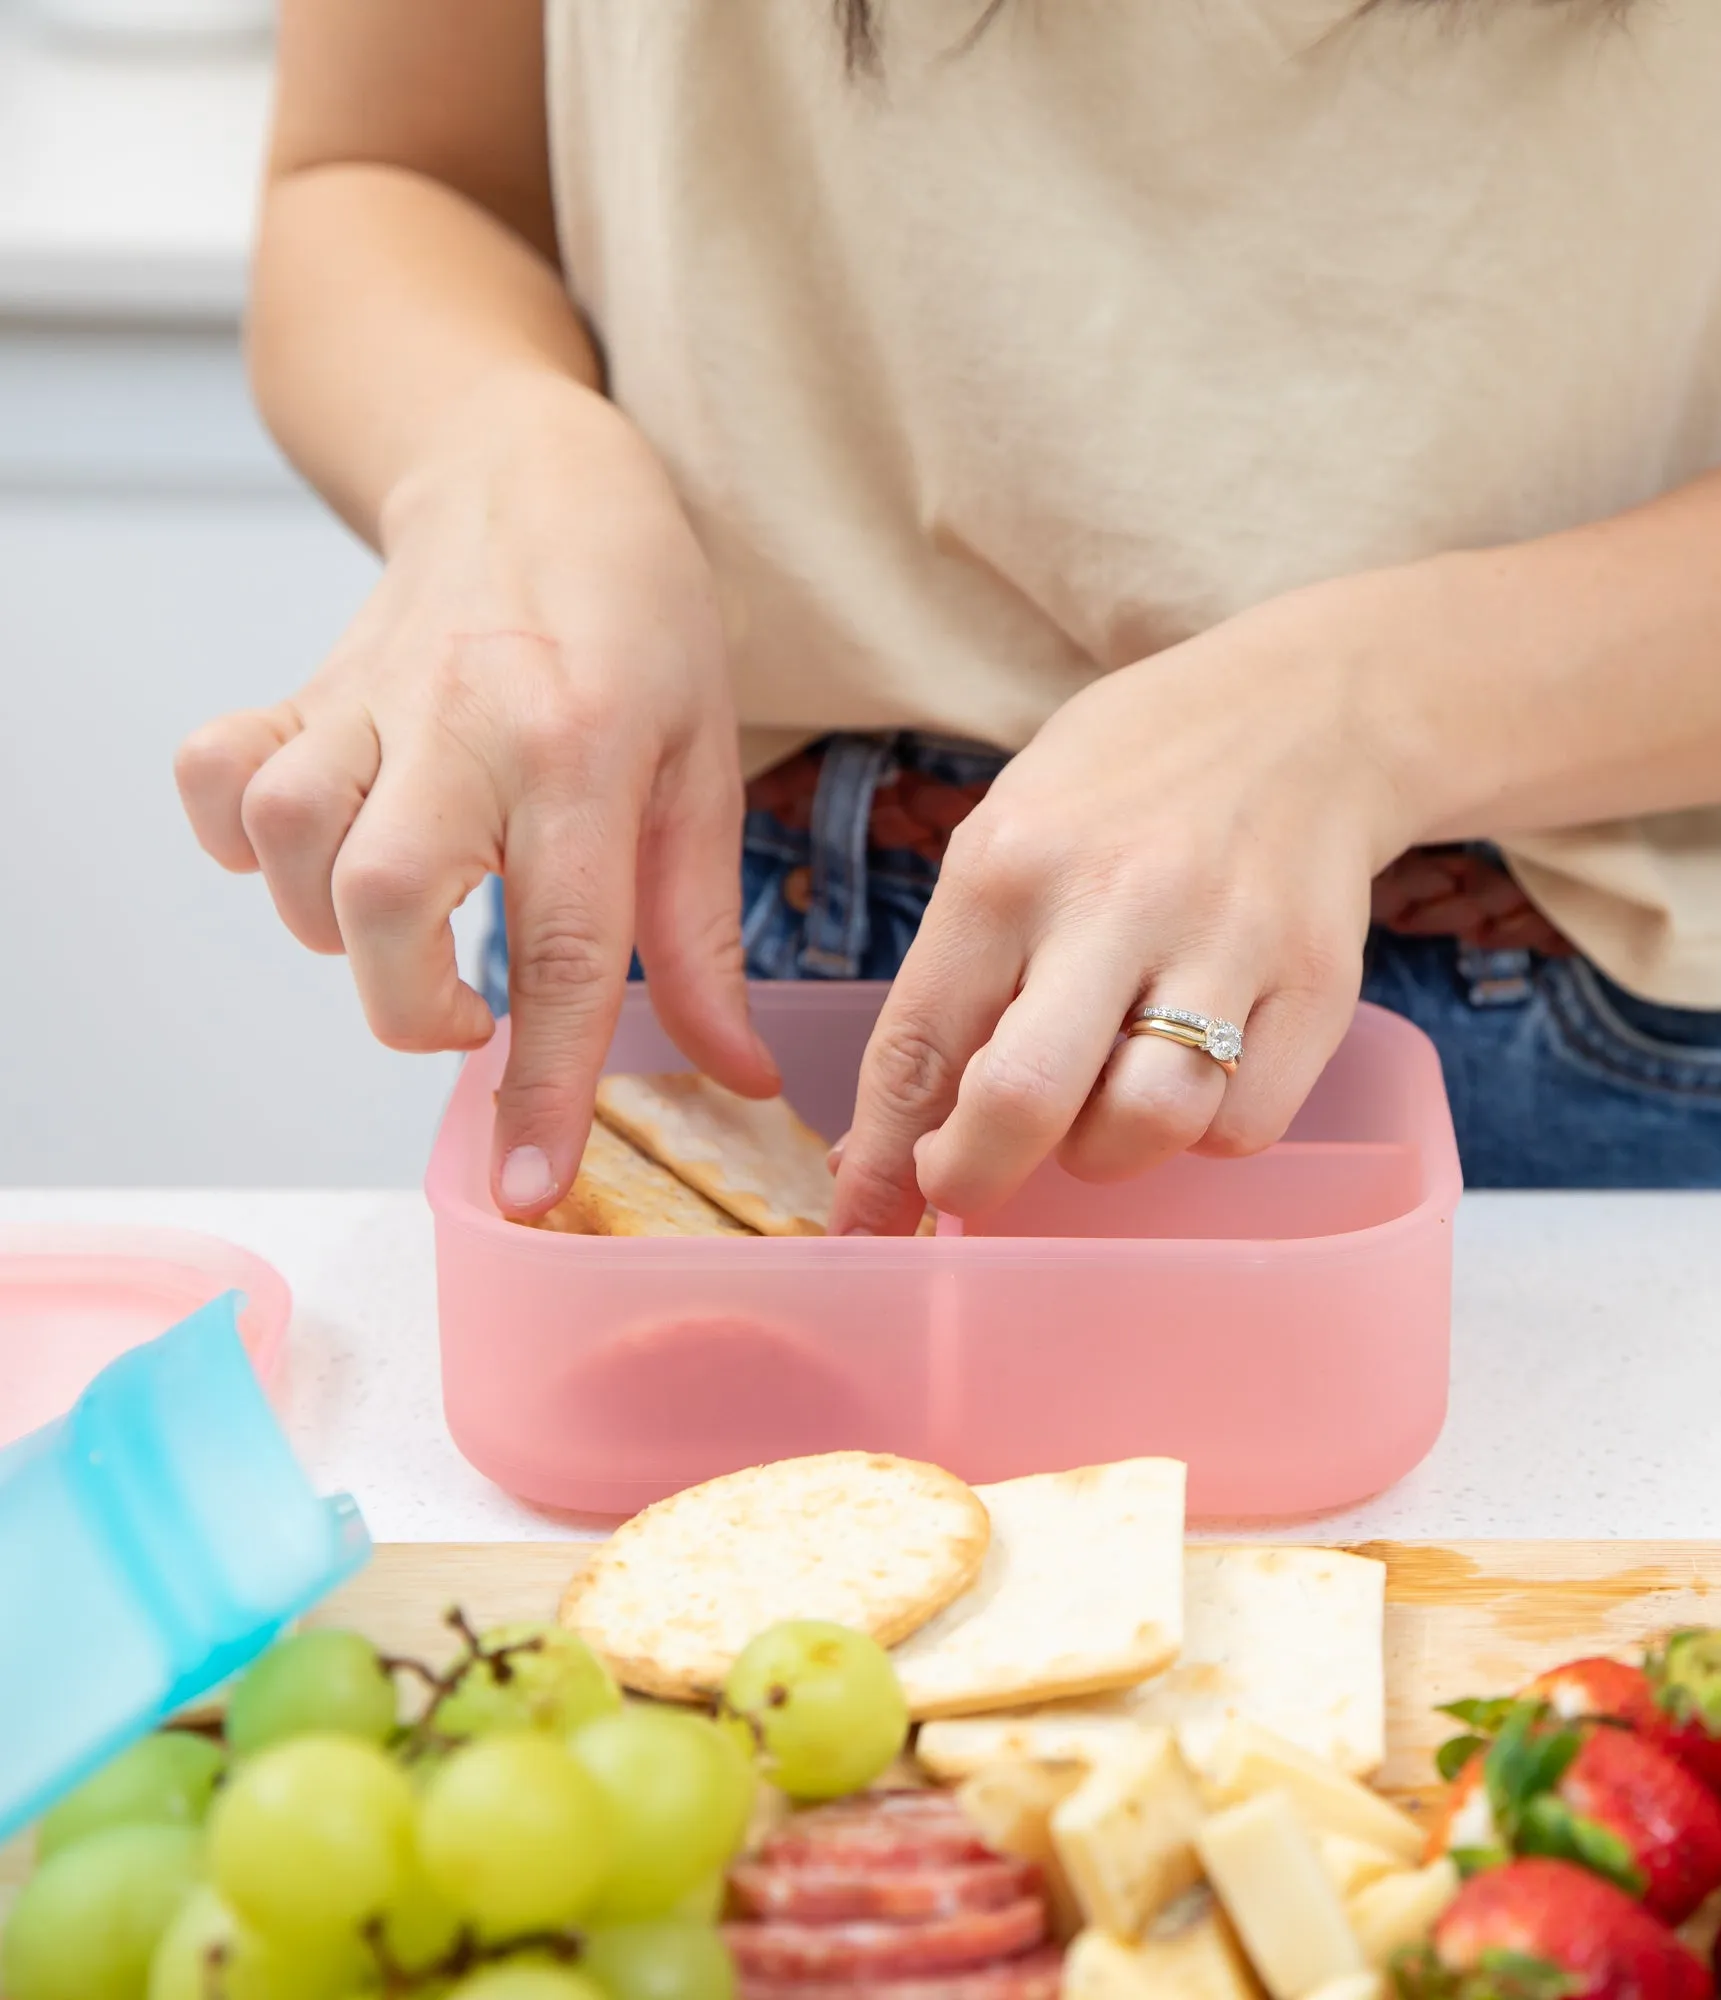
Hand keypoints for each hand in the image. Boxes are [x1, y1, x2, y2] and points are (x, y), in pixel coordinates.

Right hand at [175, 375, 776, 1216]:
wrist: (538, 477)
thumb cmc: (642, 624)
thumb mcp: (704, 770)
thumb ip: (703, 932)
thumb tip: (735, 1074)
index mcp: (588, 752)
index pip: (566, 947)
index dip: (543, 1081)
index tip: (526, 1183)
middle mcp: (465, 723)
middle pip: (387, 901)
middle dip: (415, 1008)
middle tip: (472, 1010)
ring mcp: (368, 698)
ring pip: (293, 842)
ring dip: (340, 929)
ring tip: (415, 920)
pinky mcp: (302, 686)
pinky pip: (219, 775)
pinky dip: (245, 842)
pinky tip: (321, 855)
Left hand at [831, 585, 1416, 1233]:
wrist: (1309, 713)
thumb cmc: (1130, 784)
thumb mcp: (1011, 834)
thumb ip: (956, 975)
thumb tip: (890, 1140)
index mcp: (1012, 861)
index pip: (920, 1041)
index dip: (883, 1157)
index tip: (866, 1217)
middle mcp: (1118, 899)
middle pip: (1025, 1100)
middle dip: (976, 1176)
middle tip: (970, 1185)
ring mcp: (1230, 943)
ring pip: (1148, 1126)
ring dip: (1103, 1153)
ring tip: (1098, 1104)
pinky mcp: (1320, 985)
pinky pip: (1244, 1128)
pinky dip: (1203, 1132)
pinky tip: (1191, 1076)